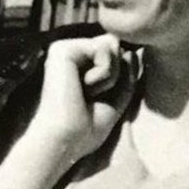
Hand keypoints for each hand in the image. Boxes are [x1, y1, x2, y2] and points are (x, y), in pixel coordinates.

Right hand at [26, 34, 138, 163]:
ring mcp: (65, 49)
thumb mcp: (116, 99)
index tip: (98, 102)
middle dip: (116, 78)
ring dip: (110, 78)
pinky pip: (105, 50)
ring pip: (113, 48)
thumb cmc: (85, 129)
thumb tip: (125, 47)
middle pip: (118, 50)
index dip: (121, 80)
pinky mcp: (62, 48)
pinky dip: (104, 75)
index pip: (118, 57)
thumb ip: (125, 72)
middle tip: (91, 99)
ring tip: (86, 94)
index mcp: (80, 66)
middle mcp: (71, 54)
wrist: (64, 140)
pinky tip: (83, 88)